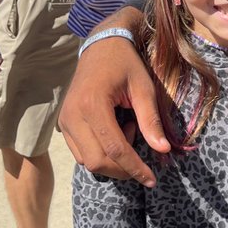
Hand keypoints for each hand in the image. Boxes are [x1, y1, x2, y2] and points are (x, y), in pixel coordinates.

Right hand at [59, 30, 170, 185]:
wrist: (101, 47)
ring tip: (128, 129)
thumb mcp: (144, 88)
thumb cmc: (126, 64)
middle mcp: (73, 115)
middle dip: (123, 169)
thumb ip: (151, 120)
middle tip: (142, 149)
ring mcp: (65, 121)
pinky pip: (81, 152)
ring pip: (87, 161)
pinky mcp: (64, 124)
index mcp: (92, 104)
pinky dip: (101, 152)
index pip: (114, 149)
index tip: (152, 180)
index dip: (134, 168)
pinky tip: (116, 131)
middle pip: (97, 161)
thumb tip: (163, 150)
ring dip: (112, 158)